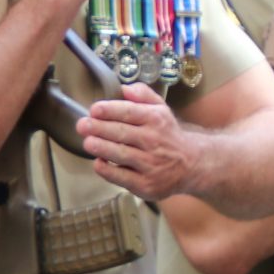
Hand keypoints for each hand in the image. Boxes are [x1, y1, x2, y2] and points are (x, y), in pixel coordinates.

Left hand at [79, 82, 203, 201]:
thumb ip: (143, 95)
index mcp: (156, 120)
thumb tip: (124, 88)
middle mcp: (154, 141)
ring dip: (101, 148)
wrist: (191, 165)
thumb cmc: (167, 135)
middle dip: (99, 128)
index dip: (110, 110)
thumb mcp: (161, 109)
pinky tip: (99, 162)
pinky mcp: (145, 184)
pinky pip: (121, 177)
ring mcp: (150, 164)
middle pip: (122, 133)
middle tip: (82, 125)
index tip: (94, 109)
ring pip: (120, 154)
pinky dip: (107, 170)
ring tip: (87, 142)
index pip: (130, 112)